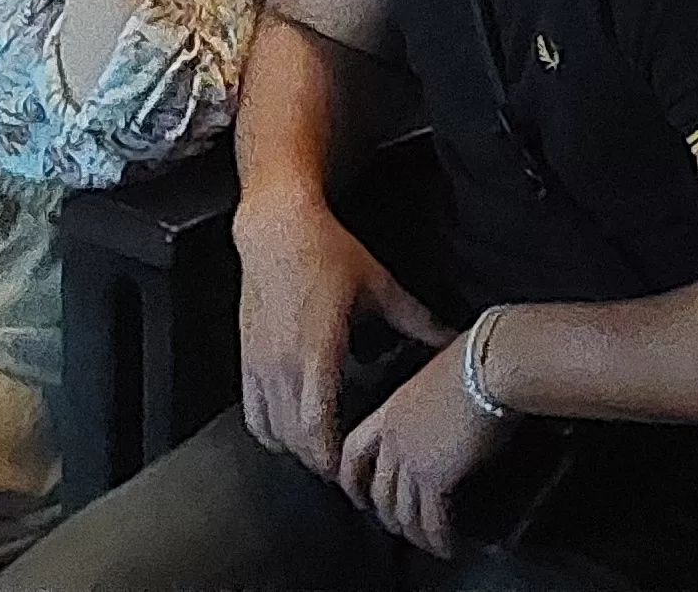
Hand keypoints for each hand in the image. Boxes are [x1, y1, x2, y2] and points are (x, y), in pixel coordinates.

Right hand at [236, 201, 443, 476]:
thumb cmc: (327, 252)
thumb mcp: (379, 285)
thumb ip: (416, 319)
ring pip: (271, 432)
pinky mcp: (246, 359)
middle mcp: (282, 365)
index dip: (333, 457)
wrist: (276, 229)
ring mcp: (259, 364)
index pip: (316, 427)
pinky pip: (252, 414)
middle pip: (294, 439)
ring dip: (296, 449)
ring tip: (324, 451)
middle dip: (320, 460)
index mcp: (317, 352)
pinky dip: (271, 432)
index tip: (353, 467)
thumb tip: (451, 338)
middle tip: (347, 467)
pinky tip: (291, 430)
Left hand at [335, 330, 516, 559]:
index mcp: (392, 408)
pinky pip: (432, 520)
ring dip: (412, 532)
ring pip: (401, 510)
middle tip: (394, 524)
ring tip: (424, 541)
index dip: (351, 475)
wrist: (491, 362)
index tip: (355, 489)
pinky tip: (447, 545)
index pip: (354, 449)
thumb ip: (432, 392)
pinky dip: (438, 539)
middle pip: (377, 488)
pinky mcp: (436, 478)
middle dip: (384, 512)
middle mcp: (395, 437)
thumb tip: (447, 396)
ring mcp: (412, 459)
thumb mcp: (440, 369)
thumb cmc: (477, 354)